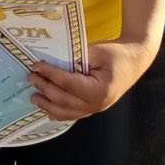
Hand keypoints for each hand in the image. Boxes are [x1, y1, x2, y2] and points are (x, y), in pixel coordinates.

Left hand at [27, 38, 153, 120]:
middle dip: (45, 88)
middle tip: (30, 77)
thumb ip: (76, 57)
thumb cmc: (117, 53)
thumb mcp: (97, 50)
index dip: (50, 74)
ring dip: (48, 105)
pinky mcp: (94, 107)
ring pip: (68, 111)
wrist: (134, 60)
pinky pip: (74, 114)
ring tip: (34, 97)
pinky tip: (48, 110)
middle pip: (65, 99)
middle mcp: (97, 103)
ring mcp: (96, 108)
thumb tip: (53, 60)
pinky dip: (60, 113)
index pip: (68, 83)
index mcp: (99, 89)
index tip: (36, 65)